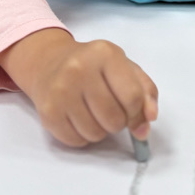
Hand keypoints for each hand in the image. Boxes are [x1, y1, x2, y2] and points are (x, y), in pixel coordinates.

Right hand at [0, 28, 157, 147]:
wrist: (49, 63)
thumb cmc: (95, 66)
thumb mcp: (125, 68)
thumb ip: (145, 93)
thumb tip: (147, 123)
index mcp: (104, 54)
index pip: (132, 97)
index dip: (137, 112)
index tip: (132, 112)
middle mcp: (79, 69)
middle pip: (114, 118)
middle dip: (118, 122)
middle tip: (111, 110)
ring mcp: (60, 91)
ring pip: (96, 134)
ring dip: (101, 130)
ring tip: (94, 113)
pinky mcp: (47, 112)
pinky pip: (76, 141)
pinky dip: (83, 136)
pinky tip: (79, 118)